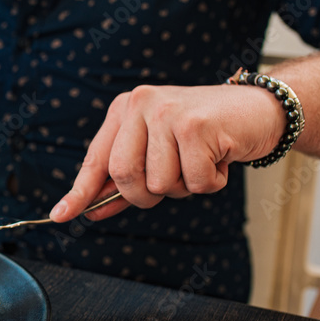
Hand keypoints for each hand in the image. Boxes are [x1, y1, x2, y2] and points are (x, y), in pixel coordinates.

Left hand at [49, 83, 284, 221]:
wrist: (260, 109)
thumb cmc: (206, 134)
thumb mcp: (159, 152)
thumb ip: (125, 179)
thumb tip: (90, 210)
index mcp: (124, 109)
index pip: (96, 159)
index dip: (79, 192)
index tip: (59, 215)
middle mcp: (140, 104)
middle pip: (124, 176)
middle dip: (146, 195)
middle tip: (172, 182)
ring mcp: (167, 113)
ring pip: (160, 184)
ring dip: (185, 187)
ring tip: (201, 160)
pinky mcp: (196, 125)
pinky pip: (194, 182)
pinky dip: (211, 182)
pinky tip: (220, 158)